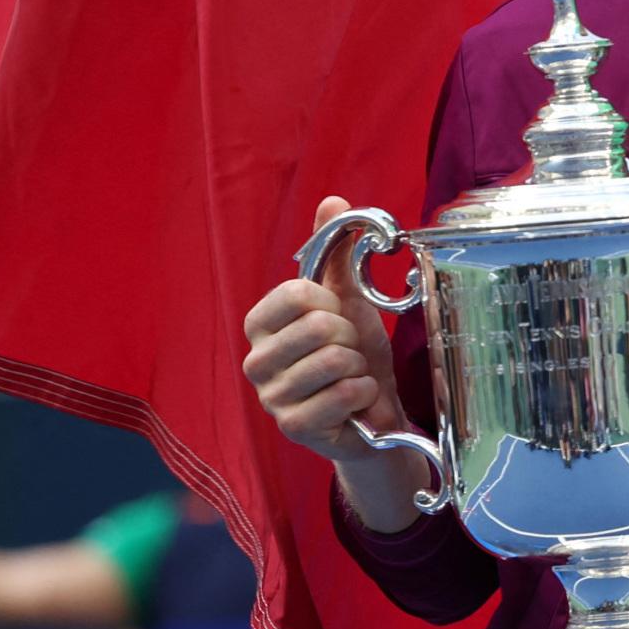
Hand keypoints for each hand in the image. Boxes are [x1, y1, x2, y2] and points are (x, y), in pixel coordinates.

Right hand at [242, 194, 407, 465]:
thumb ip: (334, 252)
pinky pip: (343, 394)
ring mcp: (270, 397)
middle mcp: (255, 360)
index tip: (335, 315)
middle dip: (349, 337)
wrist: (373, 410)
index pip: (297, 293)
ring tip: (351, 374)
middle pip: (318, 326)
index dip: (331, 302)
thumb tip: (332, 201)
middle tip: (347, 351)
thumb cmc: (353, 352)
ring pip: (334, 361)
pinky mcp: (292, 427)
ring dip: (358, 367)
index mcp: (260, 322)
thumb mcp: (346, 298)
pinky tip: (356, 401)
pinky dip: (363, 393)